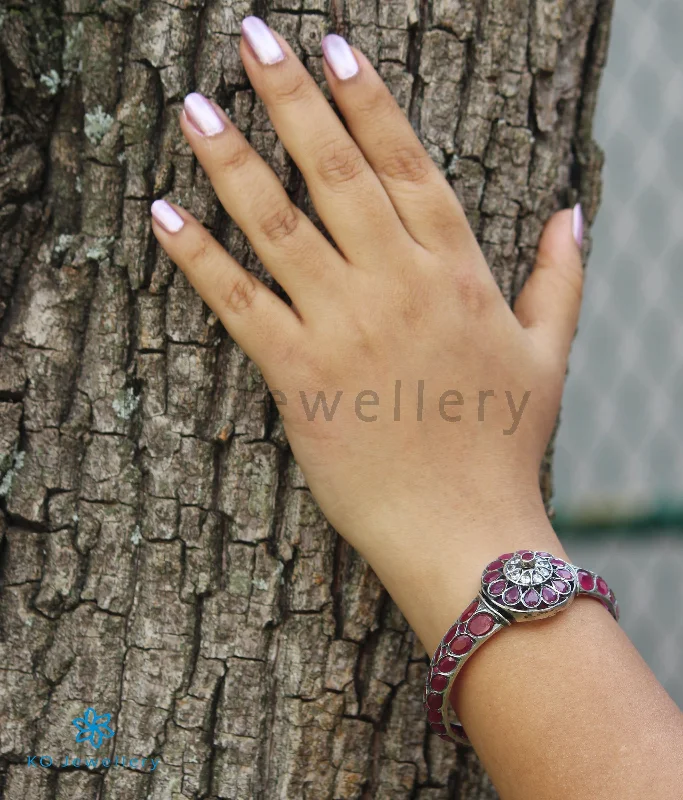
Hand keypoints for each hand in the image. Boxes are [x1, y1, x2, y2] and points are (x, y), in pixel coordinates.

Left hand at [151, 17, 583, 650]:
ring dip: (234, 160)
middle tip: (252, 38)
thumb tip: (575, 214)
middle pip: (337, 172)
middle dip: (291, 99)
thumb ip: (560, 279)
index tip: (332, 50)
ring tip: (195, 107)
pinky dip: (199, 257)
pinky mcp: (299, 376)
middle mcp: (397, 285)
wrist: (465, 529)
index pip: (407, 164)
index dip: (367, 102)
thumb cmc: (504, 445)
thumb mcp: (548, 354)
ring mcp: (344, 328)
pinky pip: (240, 303)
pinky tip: (165, 213)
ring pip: (280, 224)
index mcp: (456, 273)